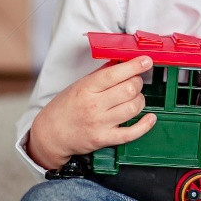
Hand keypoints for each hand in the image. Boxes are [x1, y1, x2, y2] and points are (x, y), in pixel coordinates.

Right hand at [27, 55, 156, 169]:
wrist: (50, 134)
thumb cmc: (65, 107)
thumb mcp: (79, 84)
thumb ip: (101, 74)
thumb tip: (121, 62)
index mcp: (87, 88)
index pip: (115, 73)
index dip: (134, 66)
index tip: (146, 61)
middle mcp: (94, 105)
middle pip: (129, 89)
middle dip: (138, 82)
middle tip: (136, 81)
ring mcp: (100, 123)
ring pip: (133, 108)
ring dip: (140, 100)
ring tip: (135, 98)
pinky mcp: (104, 139)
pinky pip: (130, 133)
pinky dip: (145, 125)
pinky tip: (150, 118)